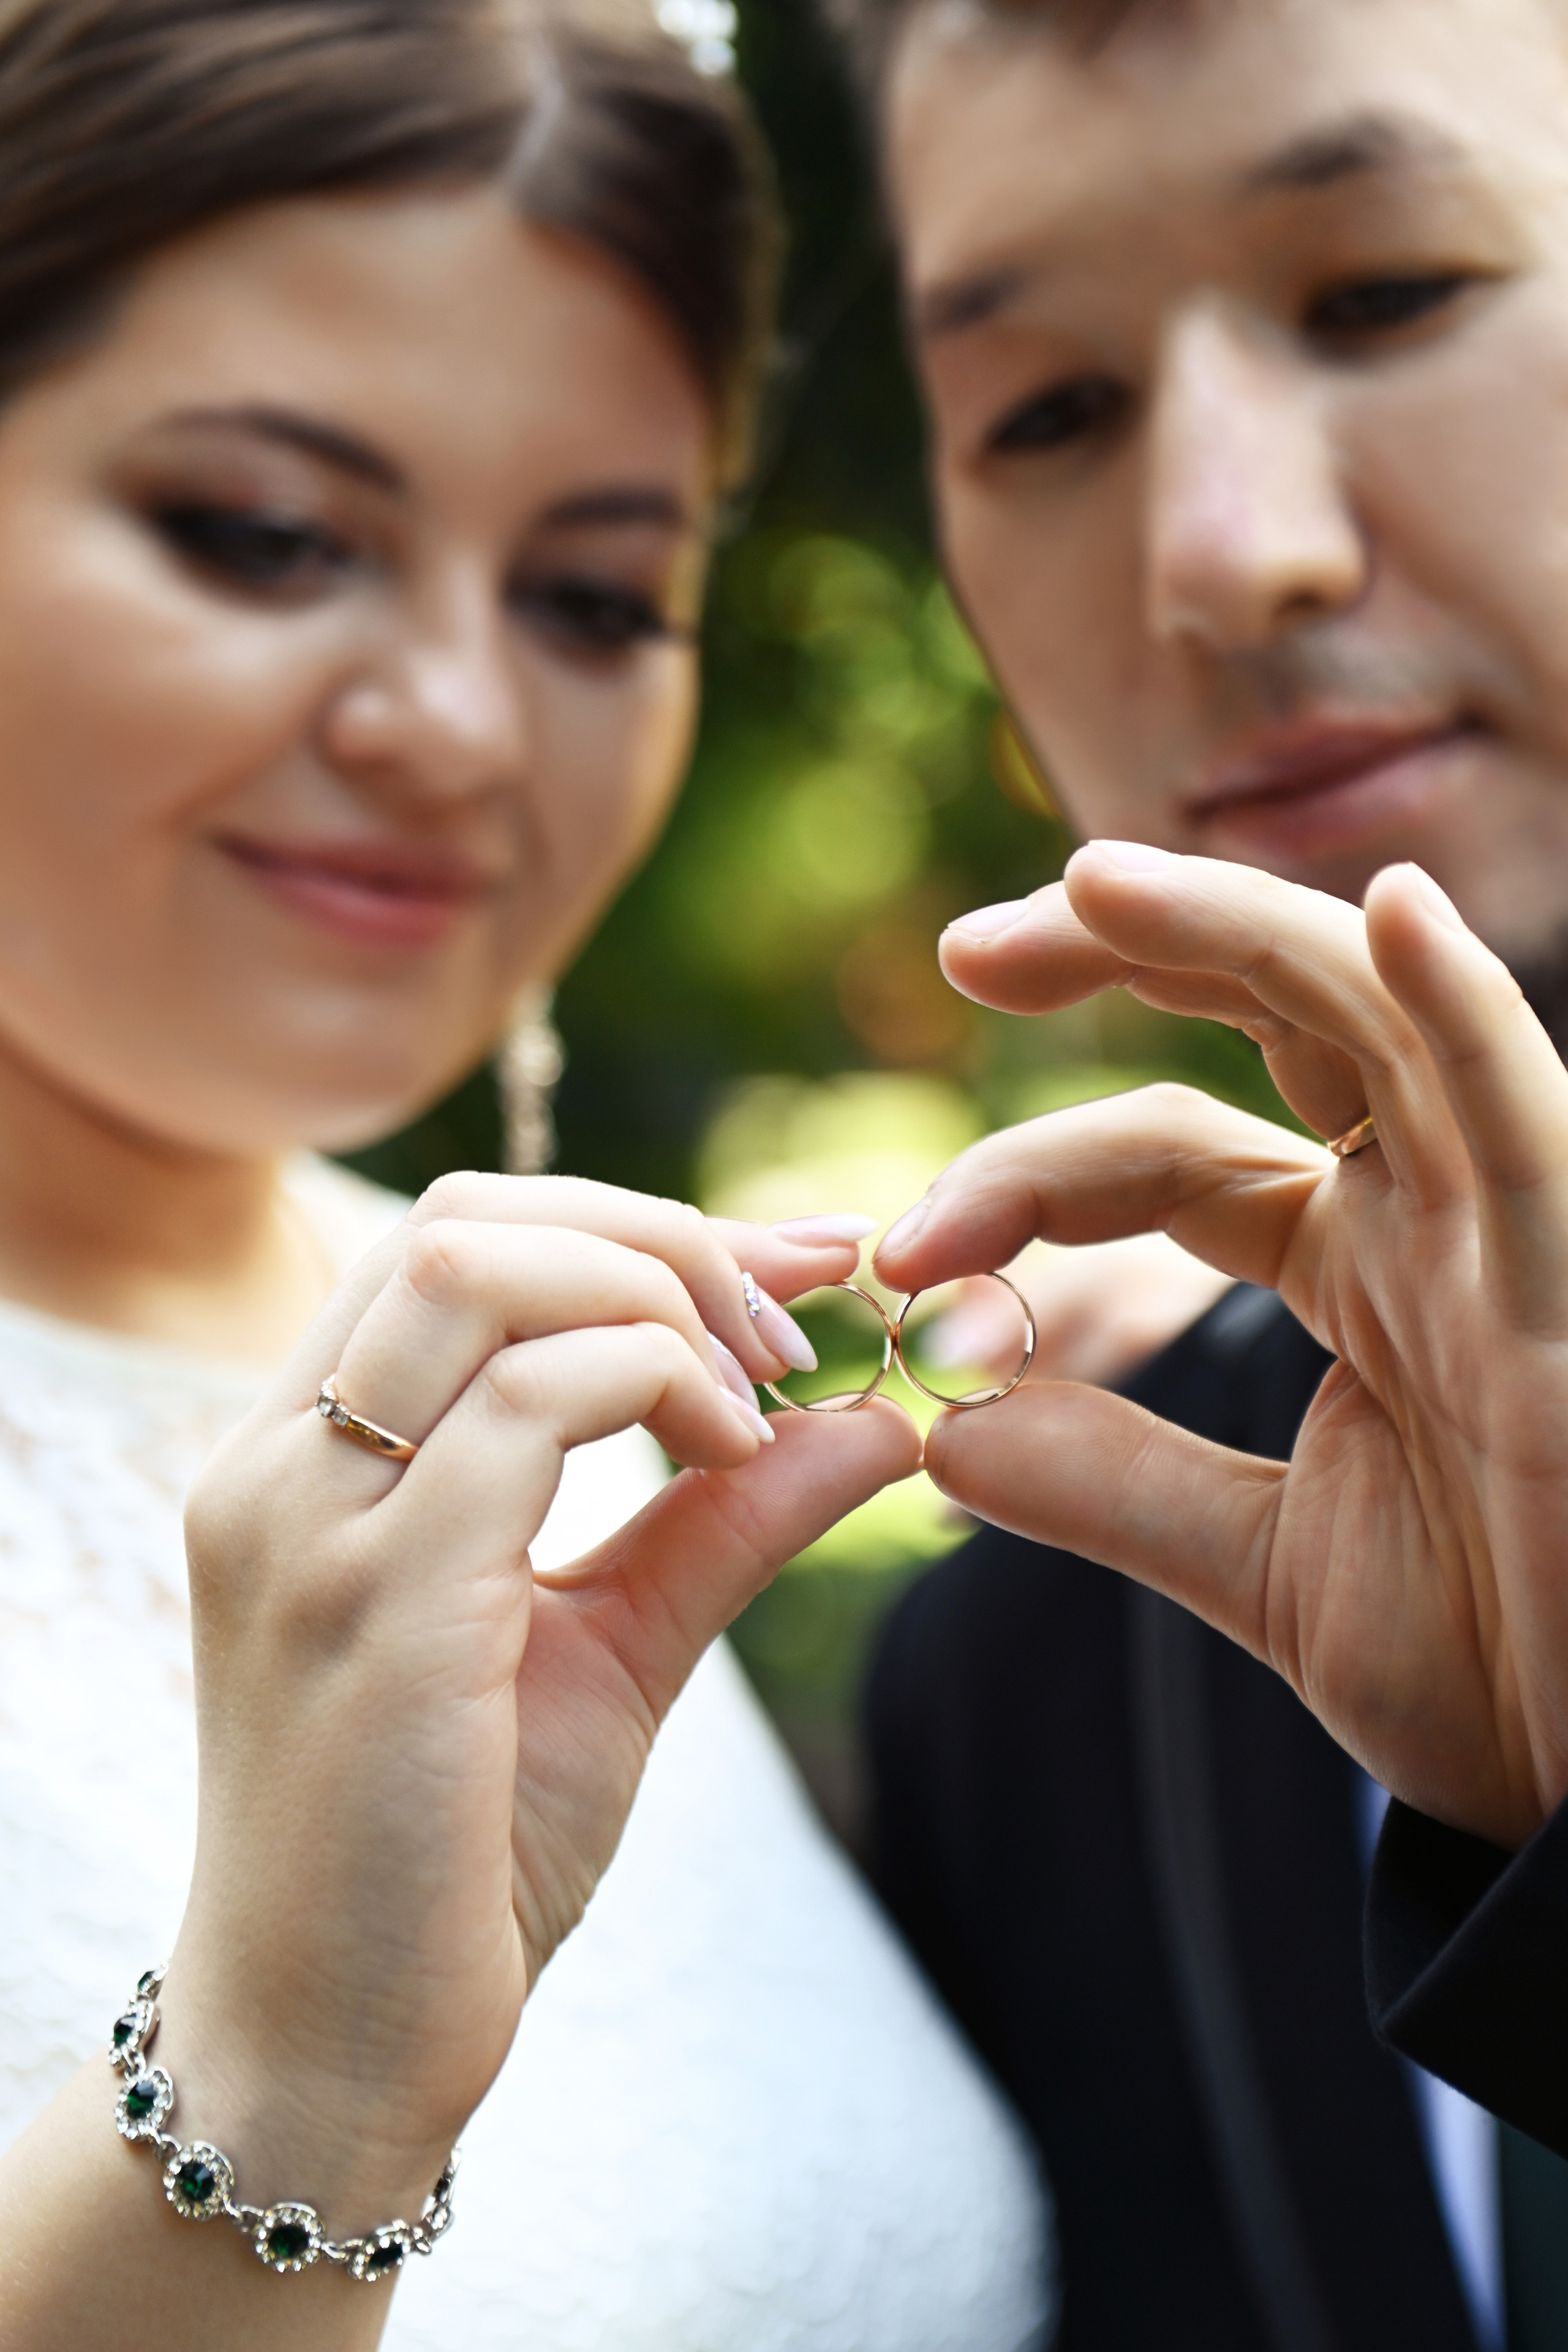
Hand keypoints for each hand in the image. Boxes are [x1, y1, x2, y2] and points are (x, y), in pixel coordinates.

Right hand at [164, 1176, 918, 2229]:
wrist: (332, 2055)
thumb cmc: (457, 1856)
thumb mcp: (612, 1649)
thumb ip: (725, 1518)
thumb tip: (880, 1414)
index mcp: (304, 1455)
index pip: (457, 1237)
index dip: (638, 1223)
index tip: (799, 1261)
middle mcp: (277, 1461)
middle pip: (467, 1218)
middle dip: (661, 1235)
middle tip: (799, 1317)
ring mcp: (307, 1522)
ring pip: (487, 1271)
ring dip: (662, 1296)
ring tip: (764, 1395)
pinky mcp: (371, 1601)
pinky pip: (532, 1403)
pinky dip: (660, 1386)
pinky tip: (737, 1455)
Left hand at [876, 844, 1567, 1853]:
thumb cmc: (1498, 1663)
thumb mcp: (1262, 1562)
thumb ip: (1111, 1482)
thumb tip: (939, 1424)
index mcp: (1356, 1258)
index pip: (1161, 1153)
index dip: (1020, 1178)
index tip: (899, 1254)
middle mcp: (1432, 1209)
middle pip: (1275, 1015)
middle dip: (1124, 953)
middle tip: (968, 949)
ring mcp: (1514, 1227)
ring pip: (1380, 1019)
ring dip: (1239, 932)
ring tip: (1089, 883)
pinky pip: (1526, 1117)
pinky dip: (1463, 1008)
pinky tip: (1389, 910)